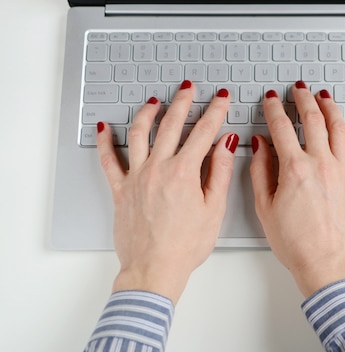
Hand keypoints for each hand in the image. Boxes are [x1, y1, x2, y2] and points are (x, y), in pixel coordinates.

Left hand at [96, 81, 236, 304]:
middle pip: (172, 125)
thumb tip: (226, 144)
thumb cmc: (186, 245)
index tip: (222, 99)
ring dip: (148, 113)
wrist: (154, 268)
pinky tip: (105, 128)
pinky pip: (109, 161)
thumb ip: (220, 172)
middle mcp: (158, 169)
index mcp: (184, 173)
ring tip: (155, 101)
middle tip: (189, 89)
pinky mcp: (120, 190)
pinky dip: (106, 142)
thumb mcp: (214, 209)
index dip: (216, 112)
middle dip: (184, 102)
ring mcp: (136, 177)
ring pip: (140, 134)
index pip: (204, 132)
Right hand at [250, 82, 344, 296]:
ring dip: (330, 107)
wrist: (327, 263)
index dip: (274, 109)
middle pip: (313, 119)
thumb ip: (261, 171)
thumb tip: (259, 145)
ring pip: (339, 127)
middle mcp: (320, 163)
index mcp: (294, 168)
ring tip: (324, 96)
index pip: (281, 127)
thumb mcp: (265, 208)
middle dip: (304, 99)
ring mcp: (343, 170)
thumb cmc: (296, 243)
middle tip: (299, 89)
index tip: (271, 99)